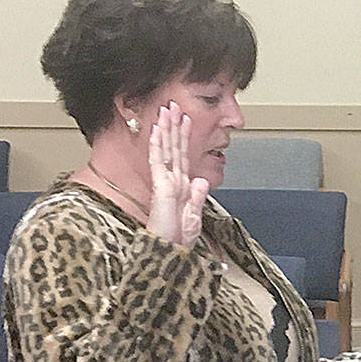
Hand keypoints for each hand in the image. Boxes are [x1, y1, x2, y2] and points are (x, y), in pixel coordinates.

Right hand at [147, 102, 208, 246]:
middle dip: (174, 126)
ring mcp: (166, 184)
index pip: (182, 157)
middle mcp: (173, 183)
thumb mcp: (193, 220)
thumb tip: (202, 180)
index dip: (182, 138)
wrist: (169, 256)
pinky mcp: (161, 188)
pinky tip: (158, 130)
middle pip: (174, 149)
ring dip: (166, 129)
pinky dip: (159, 145)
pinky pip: (159, 162)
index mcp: (181, 189)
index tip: (184, 120)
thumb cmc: (177, 242)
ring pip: (166, 150)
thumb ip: (198, 199)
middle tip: (172, 105)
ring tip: (166, 109)